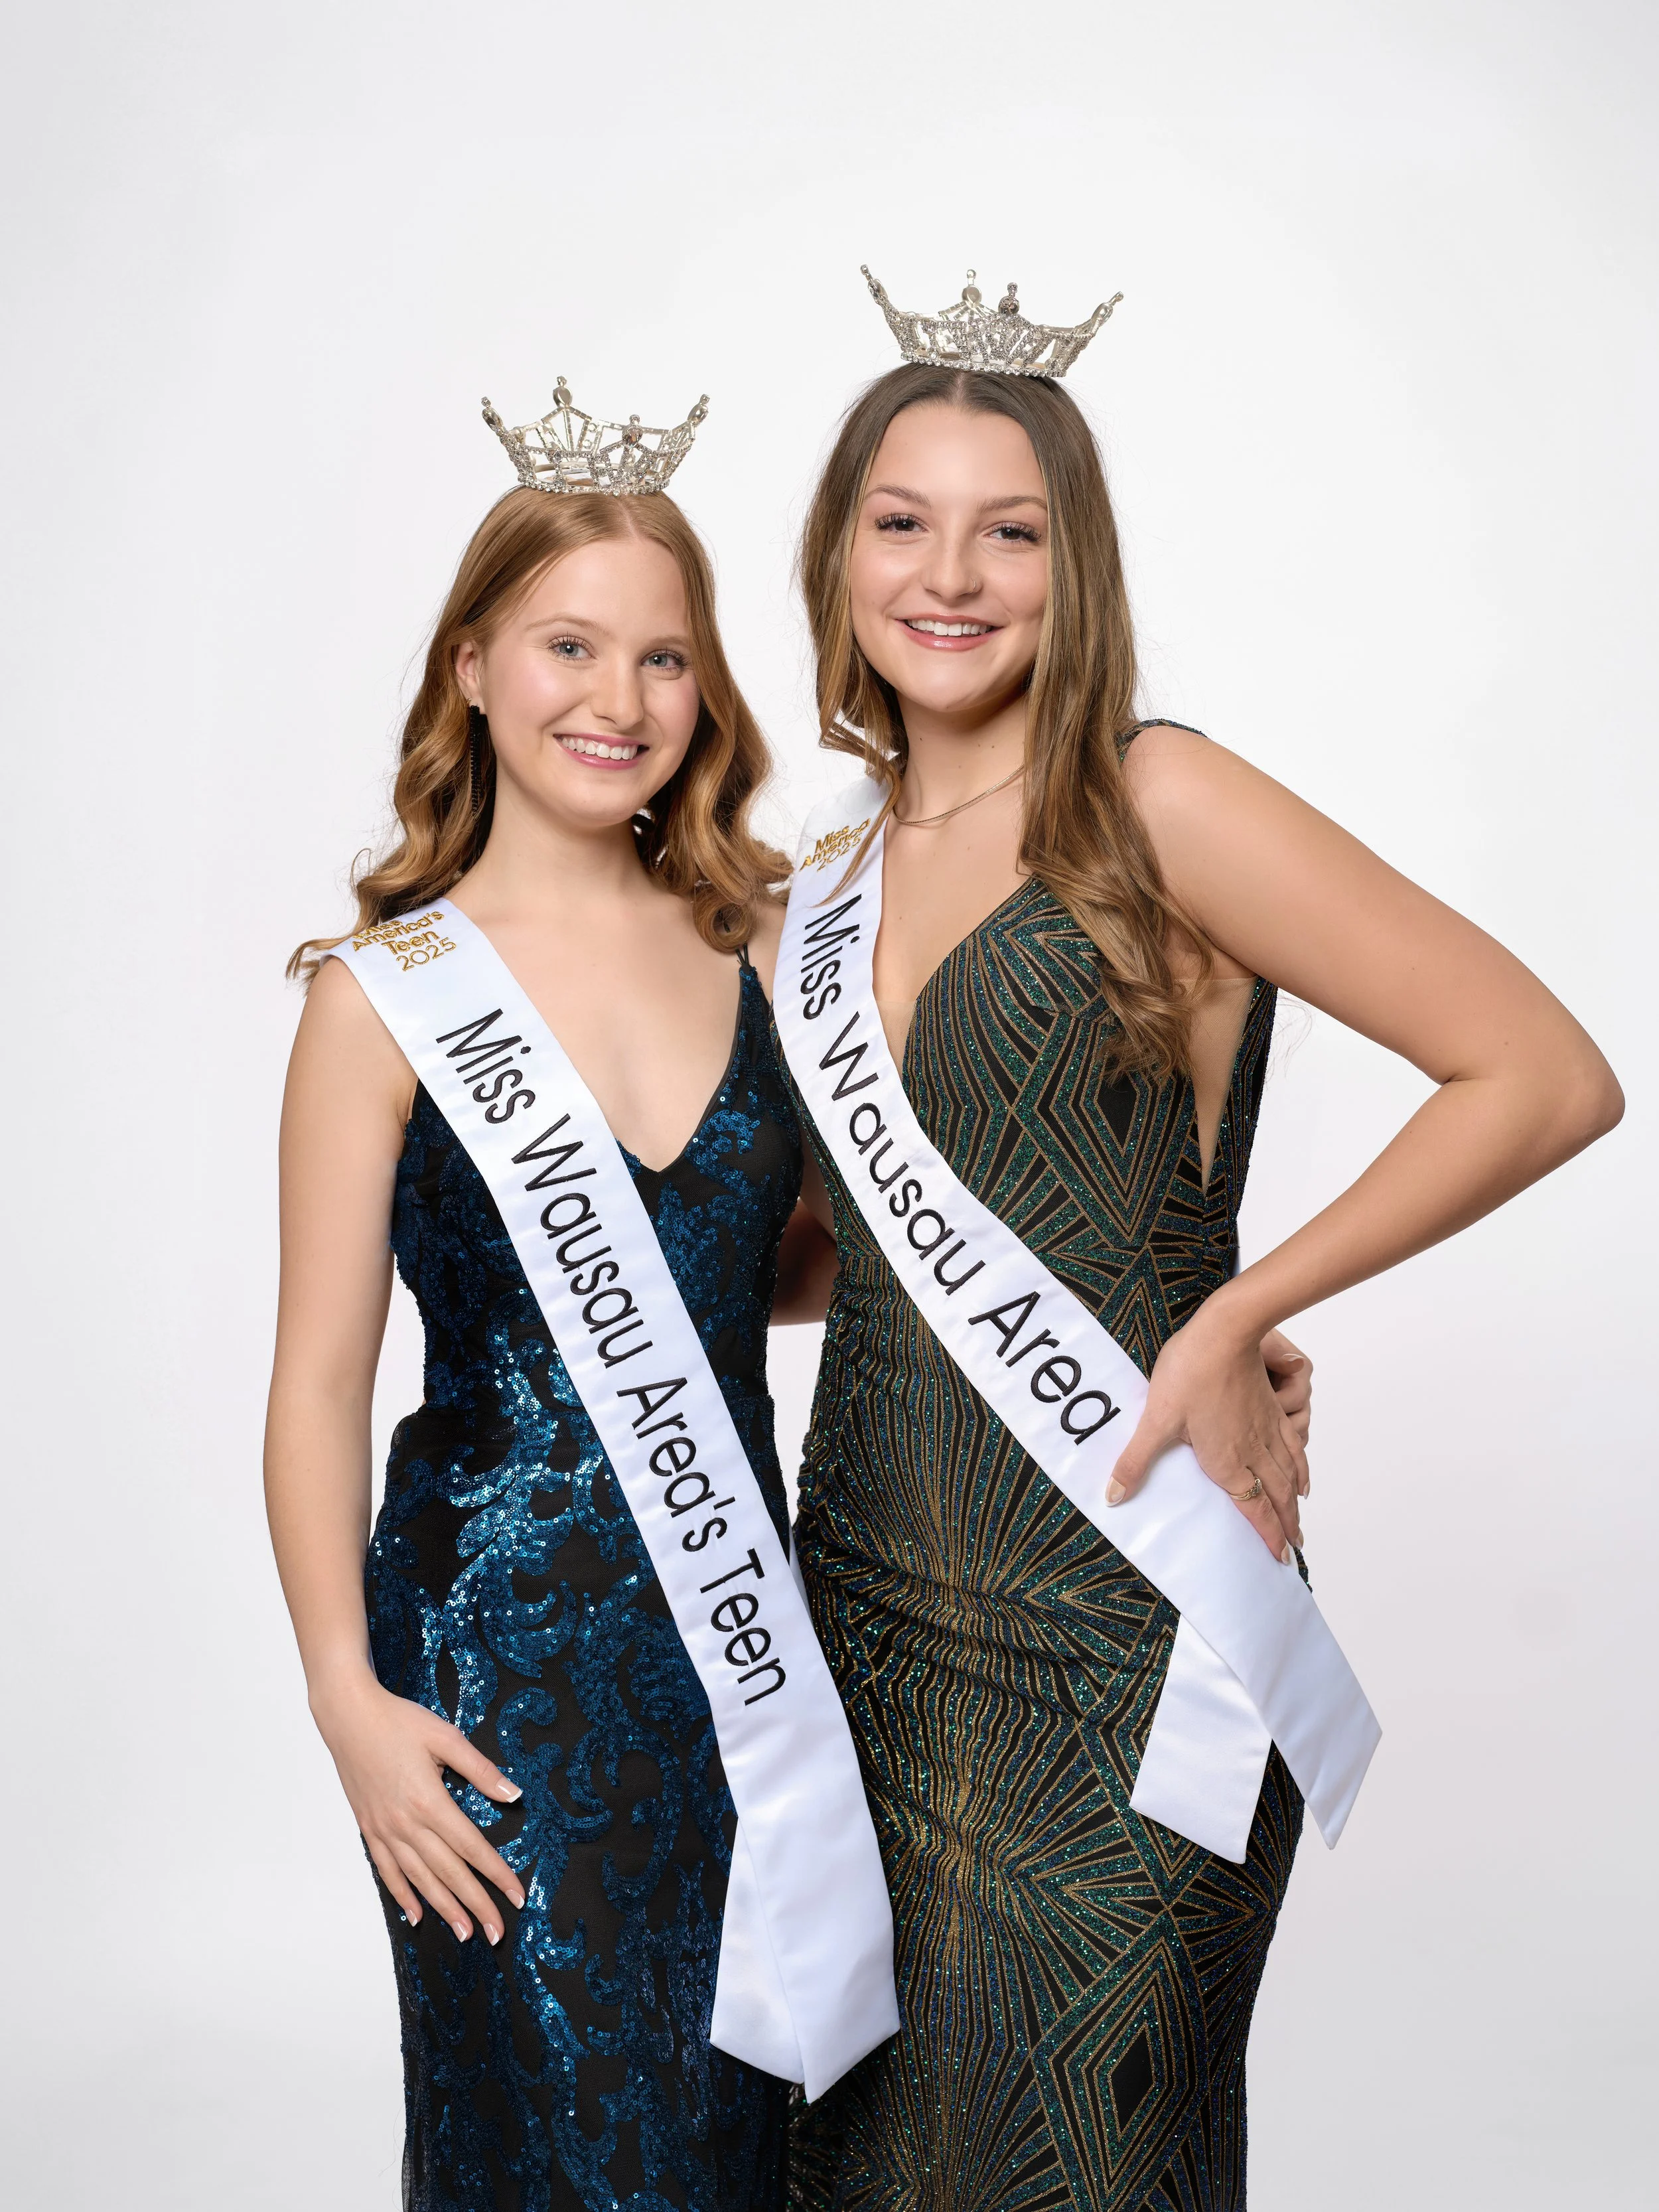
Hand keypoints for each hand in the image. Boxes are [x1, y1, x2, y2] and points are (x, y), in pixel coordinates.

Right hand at [312, 1673, 526, 1943]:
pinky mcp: (369, 1829)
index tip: (517, 1896)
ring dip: (444, 1908)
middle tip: (497, 1933)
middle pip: (449, 1873)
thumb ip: (481, 1770)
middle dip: (476, 1904)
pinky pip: (387, 1871)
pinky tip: (416, 1915)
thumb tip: (514, 1795)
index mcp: (430, 1801)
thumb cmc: (399, 1721)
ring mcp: (384, 1830)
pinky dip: (403, 1895)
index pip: (472, 1848)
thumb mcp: (446, 1737)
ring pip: (419, 1879)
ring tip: (465, 1933)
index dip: (497, 1874)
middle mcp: (406, 1824)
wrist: (348, 1717)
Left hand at [1107, 1306, 1306, 1558]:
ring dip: (1294, 1504)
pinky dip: (1302, 1468)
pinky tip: (1303, 1479)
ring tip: (1299, 1524)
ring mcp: (1267, 1430)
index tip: (1280, 1559)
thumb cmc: (1190, 1373)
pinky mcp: (1272, 1410)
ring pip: (1289, 1476)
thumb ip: (1136, 1460)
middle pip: (1276, 1497)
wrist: (1226, 1333)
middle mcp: (1254, 1451)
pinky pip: (1295, 1447)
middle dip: (1286, 1527)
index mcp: (1227, 1461)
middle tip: (1295, 1552)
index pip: (1254, 1508)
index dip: (1268, 1536)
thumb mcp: (1157, 1419)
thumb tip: (1112, 1496)